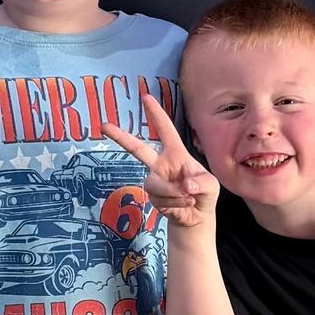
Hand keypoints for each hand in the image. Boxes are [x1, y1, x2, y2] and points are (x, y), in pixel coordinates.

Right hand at [99, 89, 219, 236]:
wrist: (197, 217)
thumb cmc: (204, 194)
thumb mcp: (211, 185)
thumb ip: (201, 182)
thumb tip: (186, 186)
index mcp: (175, 153)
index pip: (165, 130)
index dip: (156, 114)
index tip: (146, 97)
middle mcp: (161, 164)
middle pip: (137, 149)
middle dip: (120, 137)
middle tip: (104, 126)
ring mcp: (155, 181)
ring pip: (156, 185)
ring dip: (175, 193)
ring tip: (190, 198)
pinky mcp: (152, 197)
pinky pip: (161, 200)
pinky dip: (176, 204)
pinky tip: (184, 206)